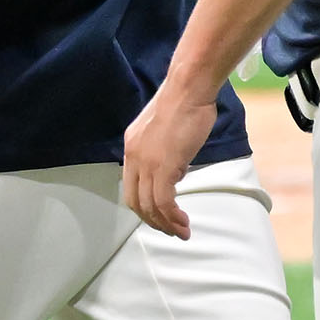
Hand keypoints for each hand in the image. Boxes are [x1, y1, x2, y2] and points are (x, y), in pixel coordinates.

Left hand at [123, 81, 217, 238]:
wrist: (189, 88)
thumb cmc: (185, 101)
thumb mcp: (165, 128)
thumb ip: (164, 149)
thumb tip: (176, 170)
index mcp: (131, 146)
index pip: (131, 186)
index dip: (145, 205)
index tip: (162, 213)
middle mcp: (133, 156)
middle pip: (135, 202)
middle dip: (153, 221)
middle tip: (170, 230)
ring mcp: (147, 163)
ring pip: (150, 207)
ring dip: (166, 225)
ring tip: (182, 232)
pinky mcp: (163, 166)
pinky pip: (164, 202)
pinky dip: (173, 218)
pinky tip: (183, 222)